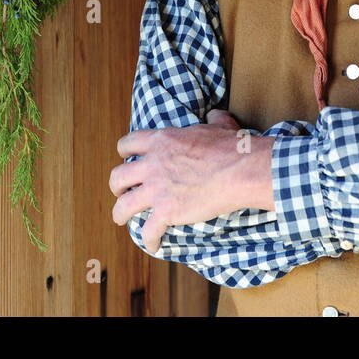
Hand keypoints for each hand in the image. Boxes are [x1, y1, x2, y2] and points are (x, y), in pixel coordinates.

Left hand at [110, 109, 268, 252]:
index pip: (127, 144)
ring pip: (123, 205)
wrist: (241, 170)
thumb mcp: (219, 124)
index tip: (128, 160)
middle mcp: (153, 164)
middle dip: (117, 186)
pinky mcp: (167, 211)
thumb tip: (214, 114)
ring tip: (121, 219)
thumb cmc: (232, 147)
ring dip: (120, 213)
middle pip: (118, 176)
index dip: (124, 153)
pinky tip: (153, 244)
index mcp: (161, 141)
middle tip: (122, 191)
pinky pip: (148, 230)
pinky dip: (149, 239)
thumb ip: (211, 119)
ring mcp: (157, 189)